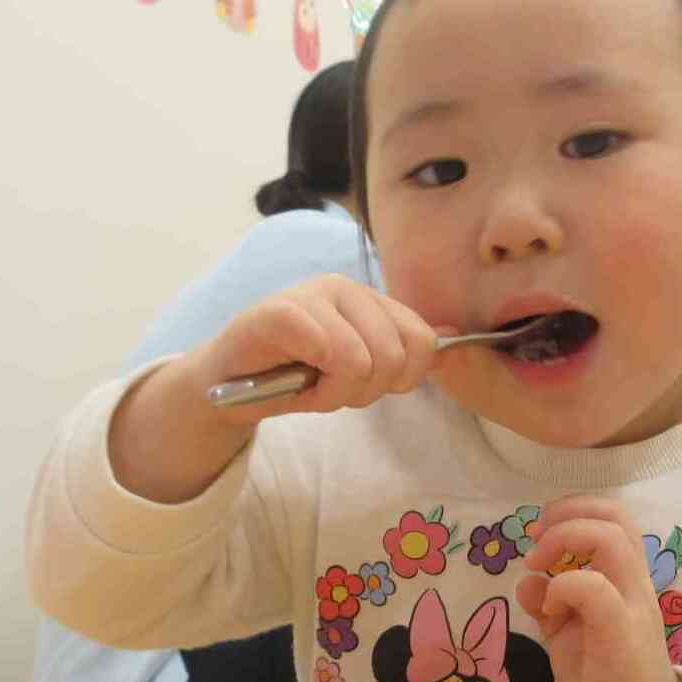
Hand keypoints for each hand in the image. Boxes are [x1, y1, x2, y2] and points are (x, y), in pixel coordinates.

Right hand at [110, 277, 442, 502]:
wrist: (227, 386)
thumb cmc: (294, 376)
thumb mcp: (359, 368)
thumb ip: (401, 352)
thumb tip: (454, 338)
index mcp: (371, 300)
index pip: (423, 341)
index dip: (402, 378)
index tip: (366, 384)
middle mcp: (345, 288)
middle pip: (394, 355)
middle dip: (365, 390)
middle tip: (331, 388)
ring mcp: (310, 295)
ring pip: (361, 360)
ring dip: (335, 393)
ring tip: (310, 385)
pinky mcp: (278, 311)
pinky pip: (324, 350)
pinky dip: (312, 385)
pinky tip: (292, 383)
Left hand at [513, 497, 681, 681]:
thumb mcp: (569, 634)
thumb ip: (550, 603)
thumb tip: (527, 579)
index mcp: (625, 580)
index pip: (614, 518)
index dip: (574, 510)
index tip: (540, 534)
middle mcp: (634, 584)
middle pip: (615, 515)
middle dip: (567, 513)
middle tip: (537, 540)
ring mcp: (632, 605)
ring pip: (611, 539)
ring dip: (564, 539)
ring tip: (539, 565)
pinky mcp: (620, 632)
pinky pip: (592, 586)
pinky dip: (561, 587)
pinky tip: (550, 612)